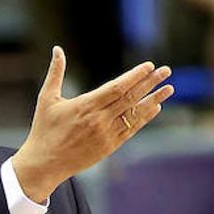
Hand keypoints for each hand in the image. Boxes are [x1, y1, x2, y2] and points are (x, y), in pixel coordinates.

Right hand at [11, 46, 173, 201]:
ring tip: (169, 88)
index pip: (117, 88)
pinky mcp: (109, 147)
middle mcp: (99, 120)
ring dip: (153, 99)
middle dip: (150, 83)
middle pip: (130, 98)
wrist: (45, 164)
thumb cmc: (44, 130)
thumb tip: (57, 49)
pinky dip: (144, 118)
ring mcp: (106, 134)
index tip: (149, 66)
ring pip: (135, 114)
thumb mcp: (46, 99)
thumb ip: (55, 73)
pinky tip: (155, 107)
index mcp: (85, 106)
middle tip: (166, 71)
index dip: (135, 76)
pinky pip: (131, 129)